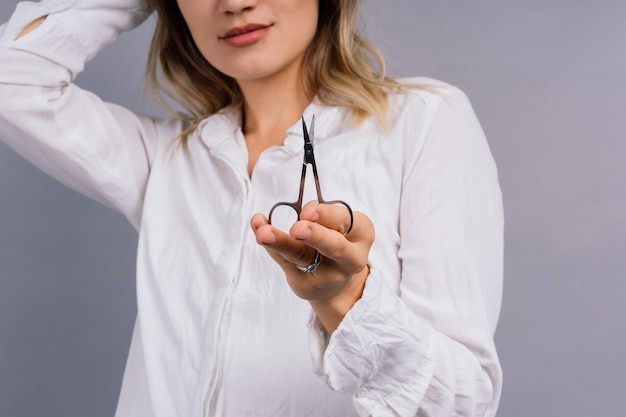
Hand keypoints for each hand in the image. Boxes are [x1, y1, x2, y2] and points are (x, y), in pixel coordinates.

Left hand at [250, 202, 374, 332]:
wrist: (336, 286)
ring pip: (302, 256)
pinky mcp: (304, 284)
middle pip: (334, 247)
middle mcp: (349, 258)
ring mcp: (327, 275)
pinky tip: (258, 229)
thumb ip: (323, 215)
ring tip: (264, 233)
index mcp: (362, 234)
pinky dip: (269, 245)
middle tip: (297, 228)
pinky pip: (283, 261)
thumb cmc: (338, 241)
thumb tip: (302, 210)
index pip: (348, 222)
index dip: (327, 215)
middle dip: (316, 235)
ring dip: (282, 243)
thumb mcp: (341, 225)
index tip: (308, 210)